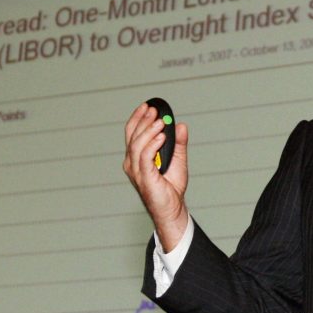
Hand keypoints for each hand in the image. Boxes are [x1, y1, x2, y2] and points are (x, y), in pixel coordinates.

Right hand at [123, 102, 189, 250]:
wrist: (172, 207)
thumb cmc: (171, 187)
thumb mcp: (179, 159)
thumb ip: (179, 143)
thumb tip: (181, 125)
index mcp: (137, 156)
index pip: (133, 132)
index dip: (138, 117)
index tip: (147, 106)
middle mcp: (132, 162)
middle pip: (133, 135)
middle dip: (143, 120)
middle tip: (155, 110)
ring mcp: (136, 170)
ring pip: (137, 144)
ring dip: (149, 130)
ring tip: (161, 122)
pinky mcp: (144, 177)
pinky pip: (144, 157)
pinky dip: (152, 145)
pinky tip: (162, 137)